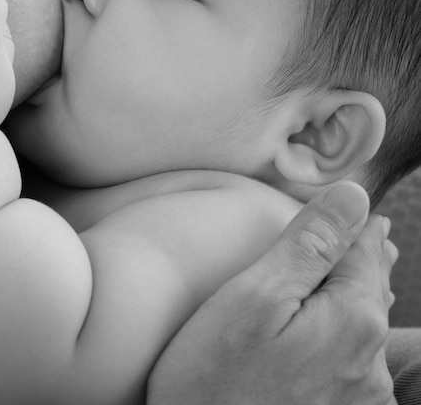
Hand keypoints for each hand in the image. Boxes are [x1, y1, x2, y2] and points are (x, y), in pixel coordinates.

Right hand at [147, 182, 397, 404]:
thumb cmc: (213, 378)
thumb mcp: (254, 296)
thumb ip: (308, 245)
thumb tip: (353, 196)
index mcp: (352, 319)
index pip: (363, 246)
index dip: (348, 219)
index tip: (343, 202)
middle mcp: (369, 361)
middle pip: (368, 285)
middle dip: (357, 253)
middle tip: (353, 224)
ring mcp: (359, 395)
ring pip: (361, 321)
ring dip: (350, 291)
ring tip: (349, 262)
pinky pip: (351, 355)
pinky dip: (340, 329)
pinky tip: (325, 323)